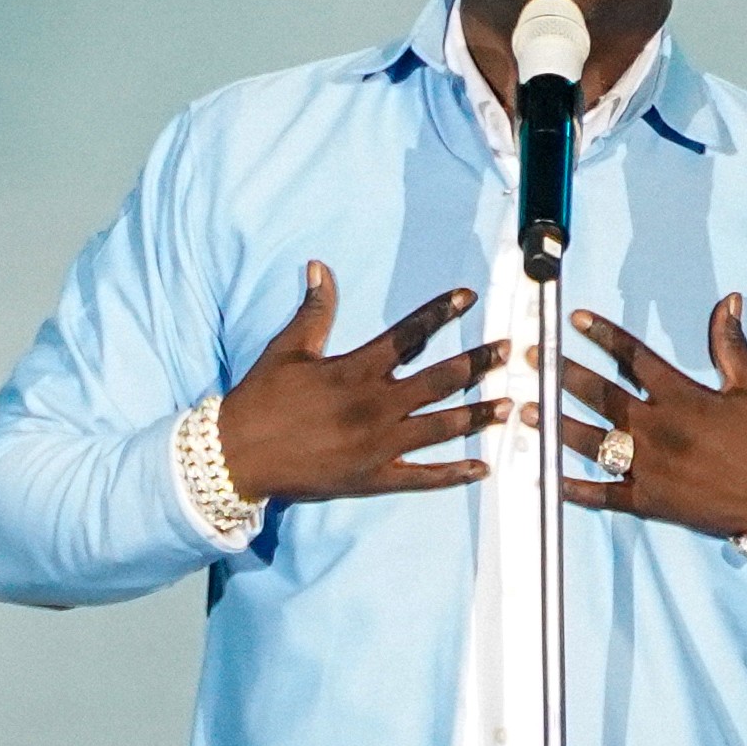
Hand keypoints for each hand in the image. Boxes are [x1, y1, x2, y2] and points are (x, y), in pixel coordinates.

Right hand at [219, 261, 510, 501]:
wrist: (236, 456)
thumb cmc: (260, 399)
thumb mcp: (287, 349)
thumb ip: (314, 310)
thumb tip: (319, 267)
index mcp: (356, 370)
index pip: (409, 334)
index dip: (441, 312)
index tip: (468, 297)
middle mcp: (375, 405)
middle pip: (440, 379)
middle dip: (478, 362)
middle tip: (510, 350)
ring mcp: (378, 446)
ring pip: (441, 428)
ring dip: (478, 415)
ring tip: (509, 405)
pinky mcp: (374, 478)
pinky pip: (423, 478)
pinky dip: (455, 474)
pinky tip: (482, 467)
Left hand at [520, 294, 746, 539]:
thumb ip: (730, 344)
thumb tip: (729, 301)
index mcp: (682, 397)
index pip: (633, 357)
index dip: (603, 335)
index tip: (575, 319)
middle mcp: (659, 429)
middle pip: (600, 396)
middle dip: (562, 374)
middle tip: (530, 359)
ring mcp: (650, 468)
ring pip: (591, 443)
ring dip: (554, 424)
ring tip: (525, 411)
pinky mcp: (650, 502)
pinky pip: (604, 495)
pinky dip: (574, 489)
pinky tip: (547, 478)